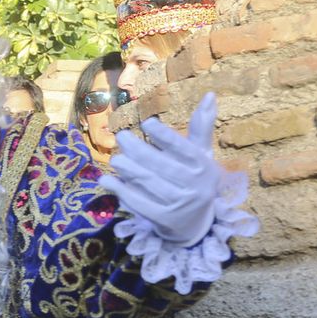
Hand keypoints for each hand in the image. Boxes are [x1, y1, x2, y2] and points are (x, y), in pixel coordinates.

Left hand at [102, 92, 222, 247]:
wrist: (194, 223)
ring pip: (149, 184)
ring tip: (116, 160)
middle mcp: (195, 186)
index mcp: (204, 167)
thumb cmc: (195, 179)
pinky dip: (121, 191)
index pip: (184, 149)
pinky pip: (139, 203)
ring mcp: (179, 204)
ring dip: (128, 170)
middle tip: (121, 137)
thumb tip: (210, 94)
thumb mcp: (201, 154)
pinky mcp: (162, 219)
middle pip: (162, 166)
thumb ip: (201, 127)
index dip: (165, 136)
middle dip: (139, 151)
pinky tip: (107, 180)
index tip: (147, 123)